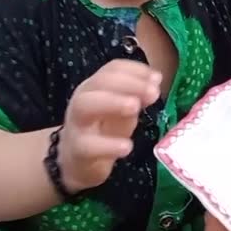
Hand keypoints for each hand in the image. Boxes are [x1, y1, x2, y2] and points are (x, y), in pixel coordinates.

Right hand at [59, 59, 161, 190]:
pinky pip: (88, 145)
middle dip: (128, 83)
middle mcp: (83, 99)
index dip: (136, 71)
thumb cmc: (101, 131)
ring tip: (135, 108)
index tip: (157, 78)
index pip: (113, 69)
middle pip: (100, 82)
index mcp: (96, 87)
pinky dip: (108, 145)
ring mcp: (77, 124)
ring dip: (112, 102)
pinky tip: (127, 146)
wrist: (73, 161)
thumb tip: (155, 81)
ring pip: (85, 105)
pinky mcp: (76, 150)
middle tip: (153, 93)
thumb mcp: (121, 111)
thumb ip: (137, 96)